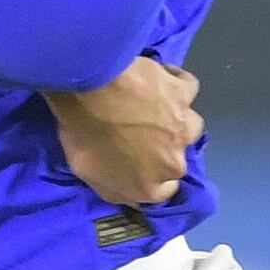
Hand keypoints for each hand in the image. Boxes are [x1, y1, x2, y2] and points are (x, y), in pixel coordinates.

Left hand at [46, 56, 200, 206]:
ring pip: (185, 124)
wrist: (91, 87)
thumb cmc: (82, 131)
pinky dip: (174, 82)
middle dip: (162, 145)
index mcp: (148, 189)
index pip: (162, 191)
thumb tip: (128, 193)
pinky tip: (155, 77)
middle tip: (138, 127)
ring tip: (148, 102)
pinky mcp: (186, 93)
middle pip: (175, 158)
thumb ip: (113, 185)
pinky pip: (186, 88)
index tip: (138, 157)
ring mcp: (184, 127)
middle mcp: (174, 163)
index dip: (150, 173)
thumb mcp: (86, 170)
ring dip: (172, 116)